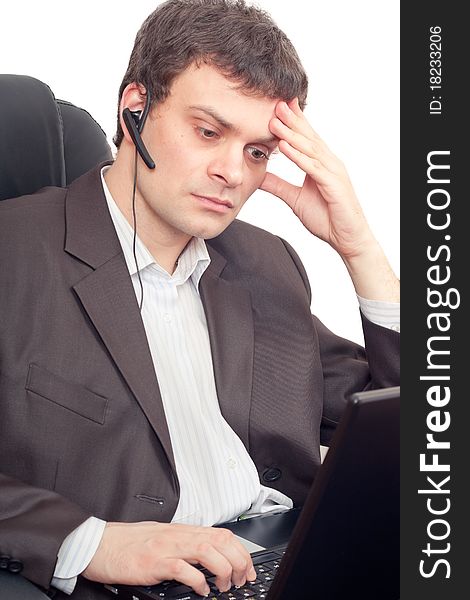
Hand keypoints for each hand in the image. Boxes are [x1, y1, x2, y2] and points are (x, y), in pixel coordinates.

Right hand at [82, 521, 255, 595]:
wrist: (99, 544)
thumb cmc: (127, 543)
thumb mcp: (161, 538)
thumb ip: (184, 544)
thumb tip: (206, 555)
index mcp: (181, 531)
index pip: (221, 534)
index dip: (240, 551)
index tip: (247, 568)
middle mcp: (177, 536)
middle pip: (220, 541)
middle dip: (238, 562)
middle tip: (241, 580)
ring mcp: (166, 547)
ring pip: (208, 551)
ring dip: (223, 570)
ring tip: (223, 586)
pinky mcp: (153, 562)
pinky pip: (184, 569)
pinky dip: (198, 580)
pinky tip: (201, 590)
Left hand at [261, 98, 373, 259]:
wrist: (346, 237)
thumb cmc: (327, 218)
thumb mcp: (295, 199)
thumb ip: (278, 185)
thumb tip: (260, 176)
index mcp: (321, 164)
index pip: (306, 138)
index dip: (293, 122)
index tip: (277, 106)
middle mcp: (328, 163)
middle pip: (308, 137)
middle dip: (291, 120)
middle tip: (275, 103)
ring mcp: (332, 172)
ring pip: (309, 149)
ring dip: (291, 134)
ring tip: (275, 121)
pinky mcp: (333, 185)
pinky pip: (312, 167)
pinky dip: (298, 156)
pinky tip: (284, 147)